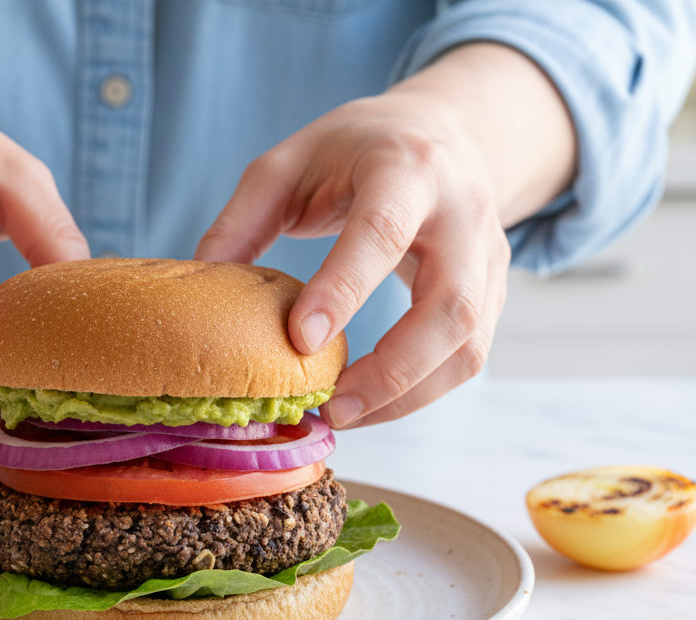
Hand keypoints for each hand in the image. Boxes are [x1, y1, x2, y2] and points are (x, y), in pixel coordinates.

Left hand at [195, 43, 575, 427]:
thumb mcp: (290, 161)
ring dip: (408, 393)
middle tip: (331, 405)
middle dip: (391, 369)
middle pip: (449, 305)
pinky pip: (469, 356)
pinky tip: (373, 402)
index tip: (301, 341)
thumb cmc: (357, 149)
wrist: (446, 129)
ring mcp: (488, 254)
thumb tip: (201, 280)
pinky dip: (422, 391)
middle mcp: (462, 211)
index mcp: (405, 167)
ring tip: (346, 414)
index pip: (381, 232)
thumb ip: (243, 217)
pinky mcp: (494, 290)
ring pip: (468, 344)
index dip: (343, 289)